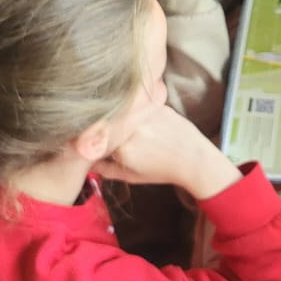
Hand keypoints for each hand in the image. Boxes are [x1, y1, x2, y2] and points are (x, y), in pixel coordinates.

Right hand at [99, 105, 240, 198]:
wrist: (194, 158)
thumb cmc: (163, 170)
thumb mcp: (131, 176)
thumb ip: (106, 170)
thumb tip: (87, 162)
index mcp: (123, 148)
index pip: (95, 138)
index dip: (93, 140)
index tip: (93, 142)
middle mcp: (132, 128)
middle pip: (107, 122)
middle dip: (105, 127)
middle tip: (109, 134)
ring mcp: (145, 113)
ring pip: (121, 110)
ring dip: (120, 116)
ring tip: (132, 129)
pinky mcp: (156, 104)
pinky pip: (137, 104)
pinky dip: (134, 110)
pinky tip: (141, 119)